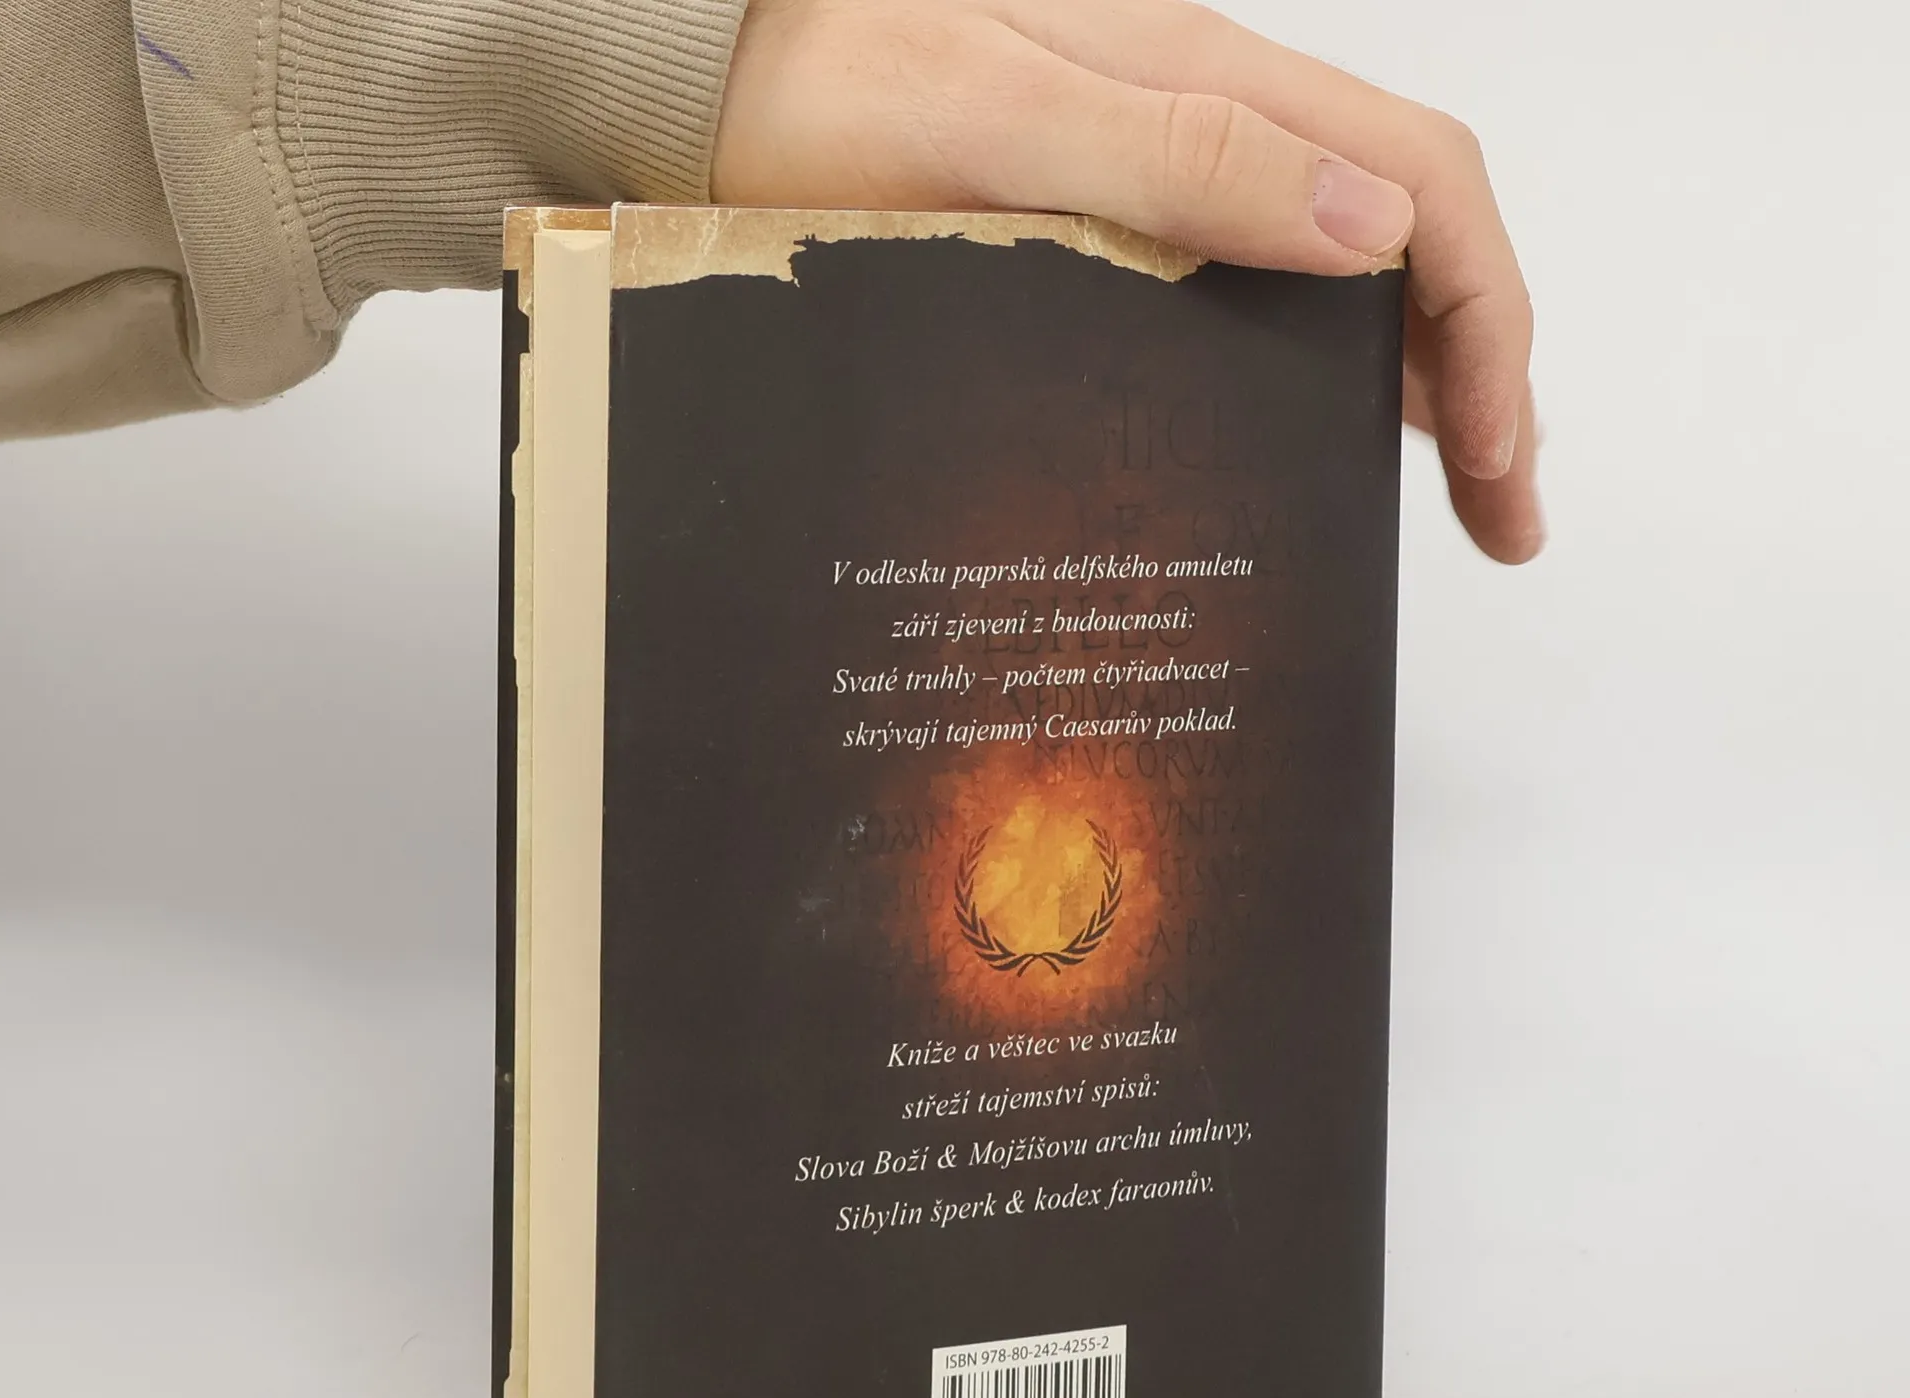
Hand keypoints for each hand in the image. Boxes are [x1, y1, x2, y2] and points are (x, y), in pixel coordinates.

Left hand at [712, 0, 1540, 563]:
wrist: (706, 71)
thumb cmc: (817, 89)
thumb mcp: (993, 119)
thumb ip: (1174, 157)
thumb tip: (1361, 228)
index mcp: (1212, 83)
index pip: (1423, 191)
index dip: (1492, 330)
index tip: (1503, 467)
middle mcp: (1210, 119)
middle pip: (1410, 232)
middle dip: (1486, 371)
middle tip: (1501, 515)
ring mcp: (1164, 169)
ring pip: (1344, 266)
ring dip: (1418, 375)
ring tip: (1446, 496)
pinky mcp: (1114, 219)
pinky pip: (1255, 289)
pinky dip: (1322, 364)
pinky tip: (1320, 436)